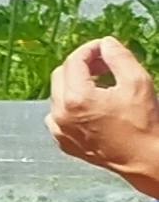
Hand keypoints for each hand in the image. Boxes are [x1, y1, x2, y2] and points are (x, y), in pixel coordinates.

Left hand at [45, 36, 158, 198]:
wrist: (144, 158)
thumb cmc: (143, 122)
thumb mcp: (137, 81)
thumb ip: (119, 57)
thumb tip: (106, 43)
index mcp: (76, 99)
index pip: (74, 61)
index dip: (90, 49)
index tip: (104, 48)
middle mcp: (61, 115)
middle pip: (61, 75)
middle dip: (81, 65)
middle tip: (104, 64)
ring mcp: (60, 131)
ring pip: (58, 95)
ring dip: (75, 84)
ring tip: (102, 84)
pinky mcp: (63, 142)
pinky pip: (58, 115)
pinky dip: (71, 105)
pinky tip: (93, 106)